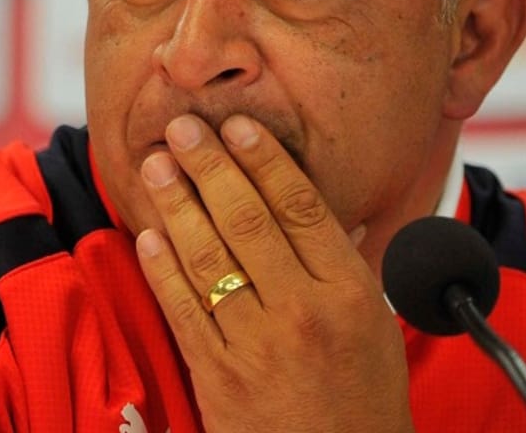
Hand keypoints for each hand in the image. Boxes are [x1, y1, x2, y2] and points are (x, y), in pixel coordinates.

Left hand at [135, 113, 414, 432]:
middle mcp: (302, 310)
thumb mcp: (376, 326)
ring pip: (207, 255)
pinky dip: (162, 267)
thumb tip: (323, 215)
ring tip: (156, 165)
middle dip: (209, 165)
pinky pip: (182, 309)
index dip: (265, 159)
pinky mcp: (217, 377)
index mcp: (349, 291)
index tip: (239, 126)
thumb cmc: (364, 400)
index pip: (300, 205)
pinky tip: (149, 233)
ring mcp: (256, 343)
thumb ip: (345, 267)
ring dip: (176, 203)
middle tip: (183, 128)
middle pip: (247, 218)